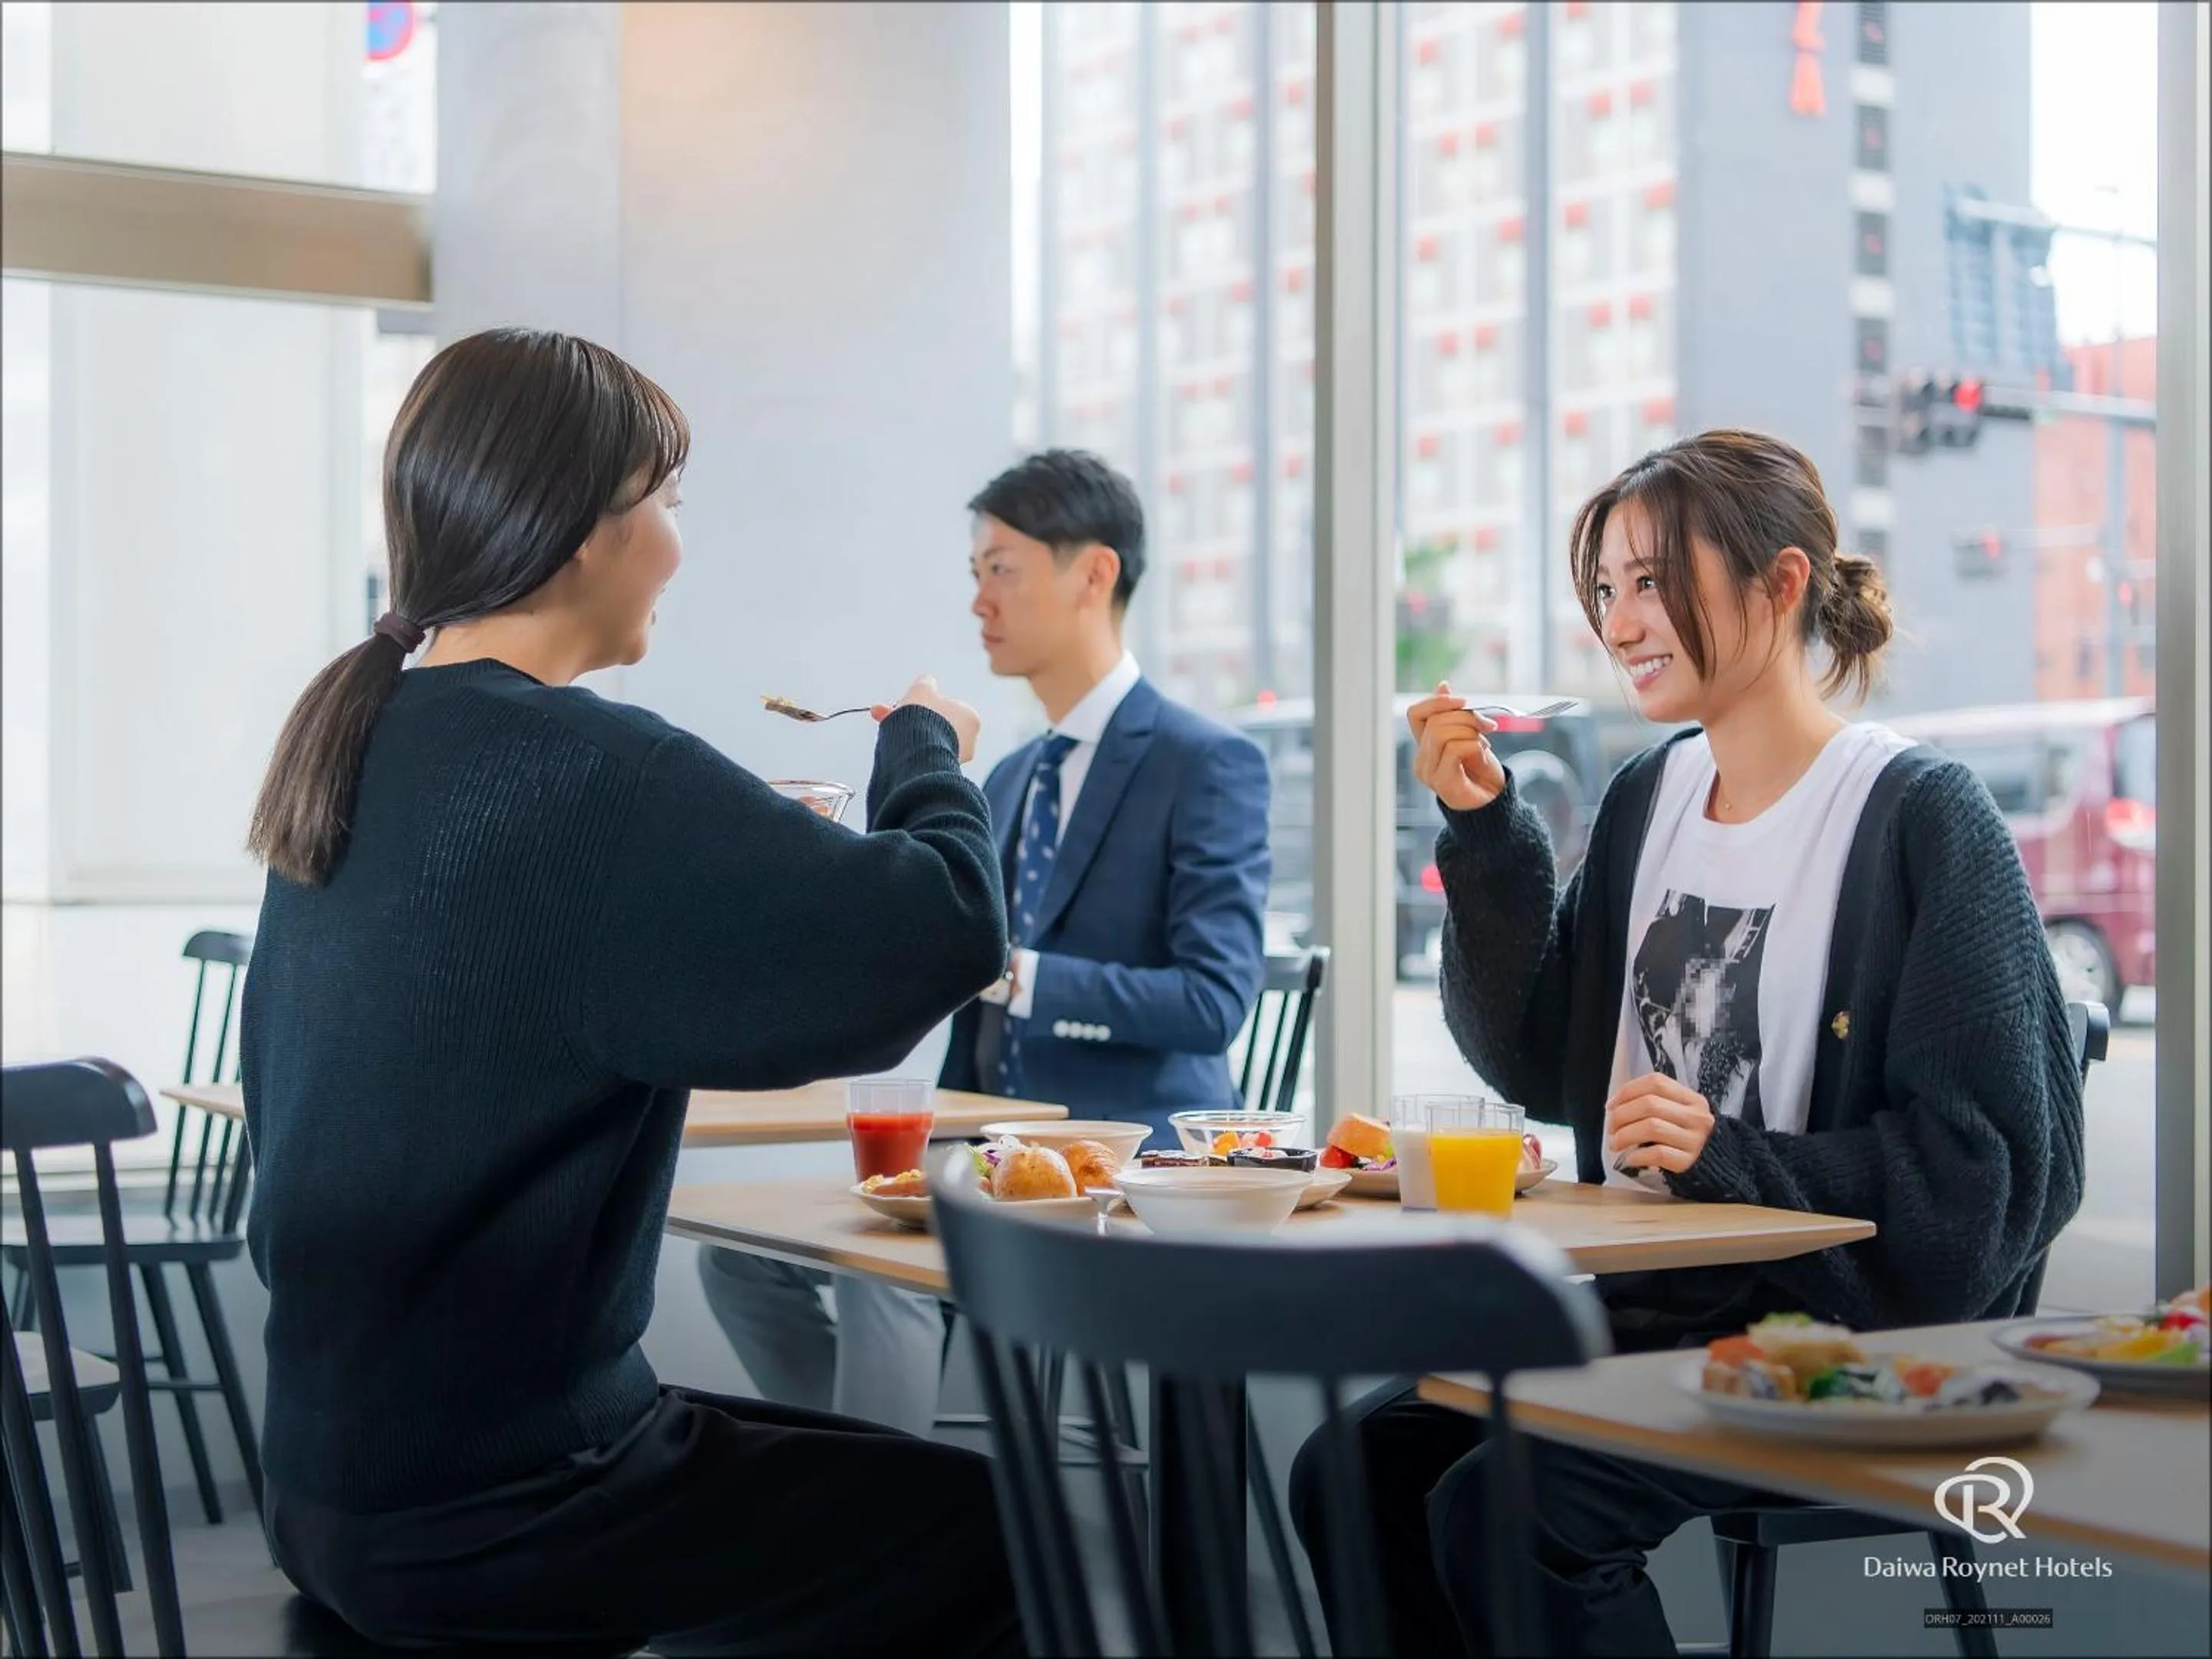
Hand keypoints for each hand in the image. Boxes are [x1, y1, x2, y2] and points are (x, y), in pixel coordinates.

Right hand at [881, 674, 979, 762]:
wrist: (918, 749)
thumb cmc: (925, 718)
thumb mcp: (922, 689)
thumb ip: (925, 682)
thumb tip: (926, 682)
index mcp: (971, 717)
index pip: (944, 706)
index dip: (922, 704)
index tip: (907, 705)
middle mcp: (969, 740)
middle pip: (934, 723)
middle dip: (911, 719)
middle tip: (890, 715)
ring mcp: (956, 757)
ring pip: (927, 739)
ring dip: (909, 733)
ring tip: (894, 731)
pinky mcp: (941, 770)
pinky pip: (923, 755)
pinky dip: (911, 750)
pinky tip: (899, 746)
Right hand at [1407, 681, 1502, 810]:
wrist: (1496, 803)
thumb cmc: (1482, 771)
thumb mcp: (1469, 734)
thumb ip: (1454, 714)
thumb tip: (1442, 685)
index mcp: (1424, 747)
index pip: (1416, 713)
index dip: (1438, 701)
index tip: (1464, 701)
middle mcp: (1421, 760)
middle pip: (1435, 721)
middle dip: (1466, 717)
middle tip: (1488, 726)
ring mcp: (1429, 773)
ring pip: (1443, 732)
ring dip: (1470, 731)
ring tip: (1484, 742)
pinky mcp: (1442, 782)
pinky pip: (1454, 749)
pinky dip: (1473, 745)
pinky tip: (1482, 753)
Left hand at [1603, 1073, 1715, 1175]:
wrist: (1709, 1162)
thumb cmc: (1680, 1133)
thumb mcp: (1673, 1112)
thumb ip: (1650, 1101)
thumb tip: (1613, 1105)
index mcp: (1692, 1098)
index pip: (1655, 1082)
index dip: (1627, 1091)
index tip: (1611, 1106)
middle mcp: (1697, 1116)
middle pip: (1650, 1104)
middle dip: (1622, 1115)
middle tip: (1611, 1128)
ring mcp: (1694, 1140)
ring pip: (1652, 1127)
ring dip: (1625, 1135)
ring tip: (1615, 1143)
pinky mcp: (1688, 1161)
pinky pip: (1657, 1153)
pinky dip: (1637, 1155)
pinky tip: (1629, 1158)